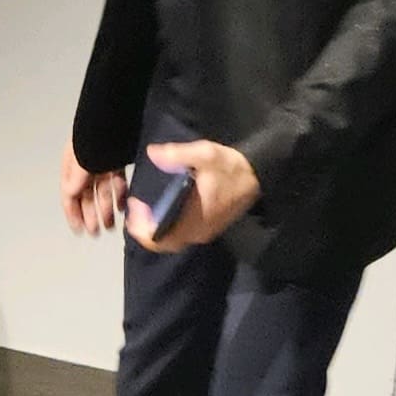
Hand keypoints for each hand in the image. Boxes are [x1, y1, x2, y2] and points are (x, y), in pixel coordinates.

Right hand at [60, 139, 126, 235]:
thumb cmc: (95, 138)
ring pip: (103, 191)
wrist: (114, 114)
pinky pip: (118, 182)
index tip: (79, 230)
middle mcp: (86, 167)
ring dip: (105, 209)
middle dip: (91, 215)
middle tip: (97, 232)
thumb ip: (75, 180)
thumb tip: (69, 196)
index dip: (73, 213)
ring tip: (111, 225)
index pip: (69, 195)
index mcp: (72, 166)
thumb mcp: (81, 161)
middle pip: (87, 196)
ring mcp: (103, 164)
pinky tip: (122, 207)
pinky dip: (119, 195)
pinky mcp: (118, 161)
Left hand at [125, 139, 260, 253]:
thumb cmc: (231, 168)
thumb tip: (152, 153)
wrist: (260, 175)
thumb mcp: (205, 154)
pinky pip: (183, 234)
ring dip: (157, 228)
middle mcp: (197, 232)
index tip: (135, 206)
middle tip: (137, 208)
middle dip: (145, 229)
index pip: (158, 238)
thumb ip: (176, 155)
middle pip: (162, 242)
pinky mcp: (210, 227)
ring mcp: (204, 232)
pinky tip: (167, 207)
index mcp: (192, 219)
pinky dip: (169, 225)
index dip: (141, 228)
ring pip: (172, 239)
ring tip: (147, 207)